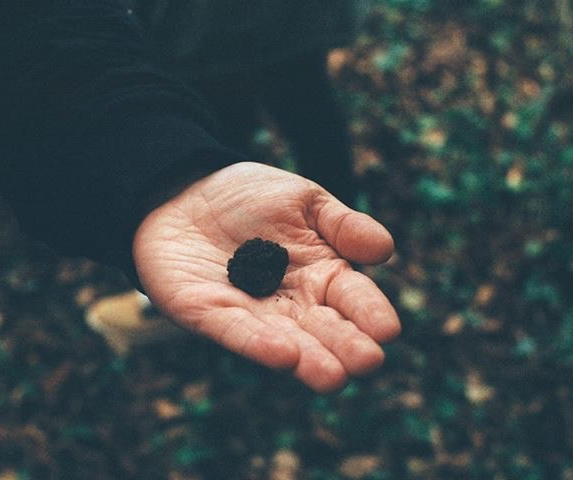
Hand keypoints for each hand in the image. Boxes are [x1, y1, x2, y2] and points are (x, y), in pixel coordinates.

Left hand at [133, 162, 399, 391]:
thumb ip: (342, 224)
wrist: (185, 191)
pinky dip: (257, 344)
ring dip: (309, 360)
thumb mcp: (304, 200)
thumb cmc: (251, 198)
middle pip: (324, 328)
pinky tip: (282, 357)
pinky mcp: (208, 313)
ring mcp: (251, 312)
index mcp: (322, 274)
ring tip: (333, 378)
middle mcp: (291, 302)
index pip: (353, 297)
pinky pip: (235, 331)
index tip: (387, 330)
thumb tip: (385, 248)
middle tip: (367, 362)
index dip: (370, 313)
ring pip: (284, 340)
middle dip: (345, 346)